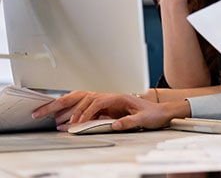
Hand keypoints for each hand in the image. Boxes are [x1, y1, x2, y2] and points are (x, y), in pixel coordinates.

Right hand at [31, 91, 187, 130]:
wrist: (162, 112)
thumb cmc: (155, 113)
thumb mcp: (144, 119)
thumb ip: (130, 121)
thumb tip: (115, 125)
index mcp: (120, 97)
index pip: (98, 101)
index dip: (87, 112)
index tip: (79, 122)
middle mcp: (112, 97)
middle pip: (86, 97)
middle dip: (71, 105)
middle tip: (60, 117)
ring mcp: (109, 102)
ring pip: (85, 101)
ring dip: (71, 108)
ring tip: (56, 117)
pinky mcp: (108, 109)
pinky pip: (89, 110)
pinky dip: (77, 114)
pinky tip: (68, 121)